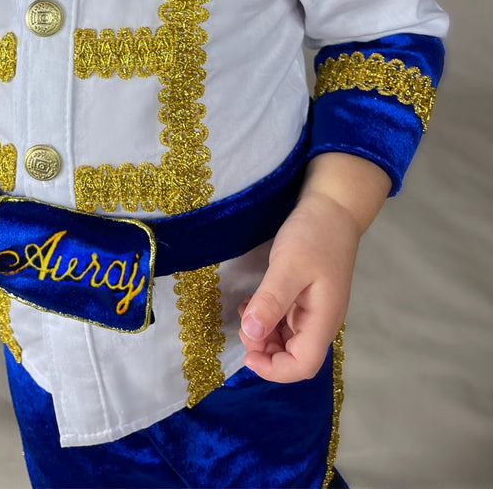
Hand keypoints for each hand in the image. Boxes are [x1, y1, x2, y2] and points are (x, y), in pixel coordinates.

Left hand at [238, 190, 358, 382]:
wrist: (333, 207)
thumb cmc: (313, 235)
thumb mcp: (288, 266)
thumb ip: (270, 302)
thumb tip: (251, 334)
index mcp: (323, 320)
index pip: (303, 365)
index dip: (274, 369)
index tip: (248, 353)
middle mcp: (322, 322)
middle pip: (294, 356)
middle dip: (265, 350)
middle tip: (244, 323)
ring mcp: (315, 310)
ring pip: (288, 340)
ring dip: (264, 335)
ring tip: (246, 310)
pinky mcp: (307, 298)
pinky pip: (286, 322)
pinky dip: (268, 320)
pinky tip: (254, 303)